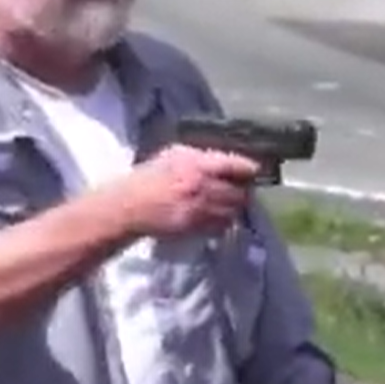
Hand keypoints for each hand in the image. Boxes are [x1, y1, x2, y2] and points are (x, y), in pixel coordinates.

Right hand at [119, 145, 260, 236]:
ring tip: (231, 202)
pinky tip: (218, 215)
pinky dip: (225, 220)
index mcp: (197, 165)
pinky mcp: (196, 228)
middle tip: (243, 188)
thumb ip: (200, 156)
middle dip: (245, 189)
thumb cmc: (150, 176)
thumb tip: (224, 159)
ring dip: (237, 206)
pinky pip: (223, 225)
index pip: (235, 166)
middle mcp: (203, 188)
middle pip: (241, 191)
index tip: (254, 170)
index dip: (249, 168)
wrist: (130, 206)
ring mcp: (201, 210)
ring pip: (235, 210)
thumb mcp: (173, 155)